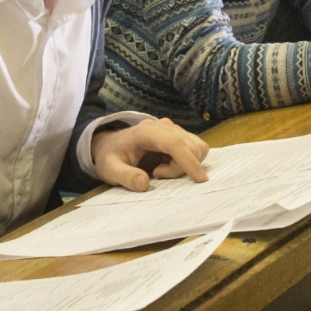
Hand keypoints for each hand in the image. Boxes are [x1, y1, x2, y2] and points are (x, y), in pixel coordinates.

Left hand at [95, 117, 209, 191]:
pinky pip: (195, 149)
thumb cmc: (110, 156)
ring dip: (185, 165)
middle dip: (180, 168)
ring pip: (197, 148)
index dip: (189, 161)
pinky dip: (188, 162)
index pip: (175, 143)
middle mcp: (164, 126)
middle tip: (157, 174)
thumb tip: (144, 184)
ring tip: (160, 170)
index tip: (200, 179)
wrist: (111, 145)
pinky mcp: (178, 136)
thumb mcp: (110, 169)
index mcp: (147, 131)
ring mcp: (173, 129)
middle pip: (190, 147)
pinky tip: (167, 165)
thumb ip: (125, 177)